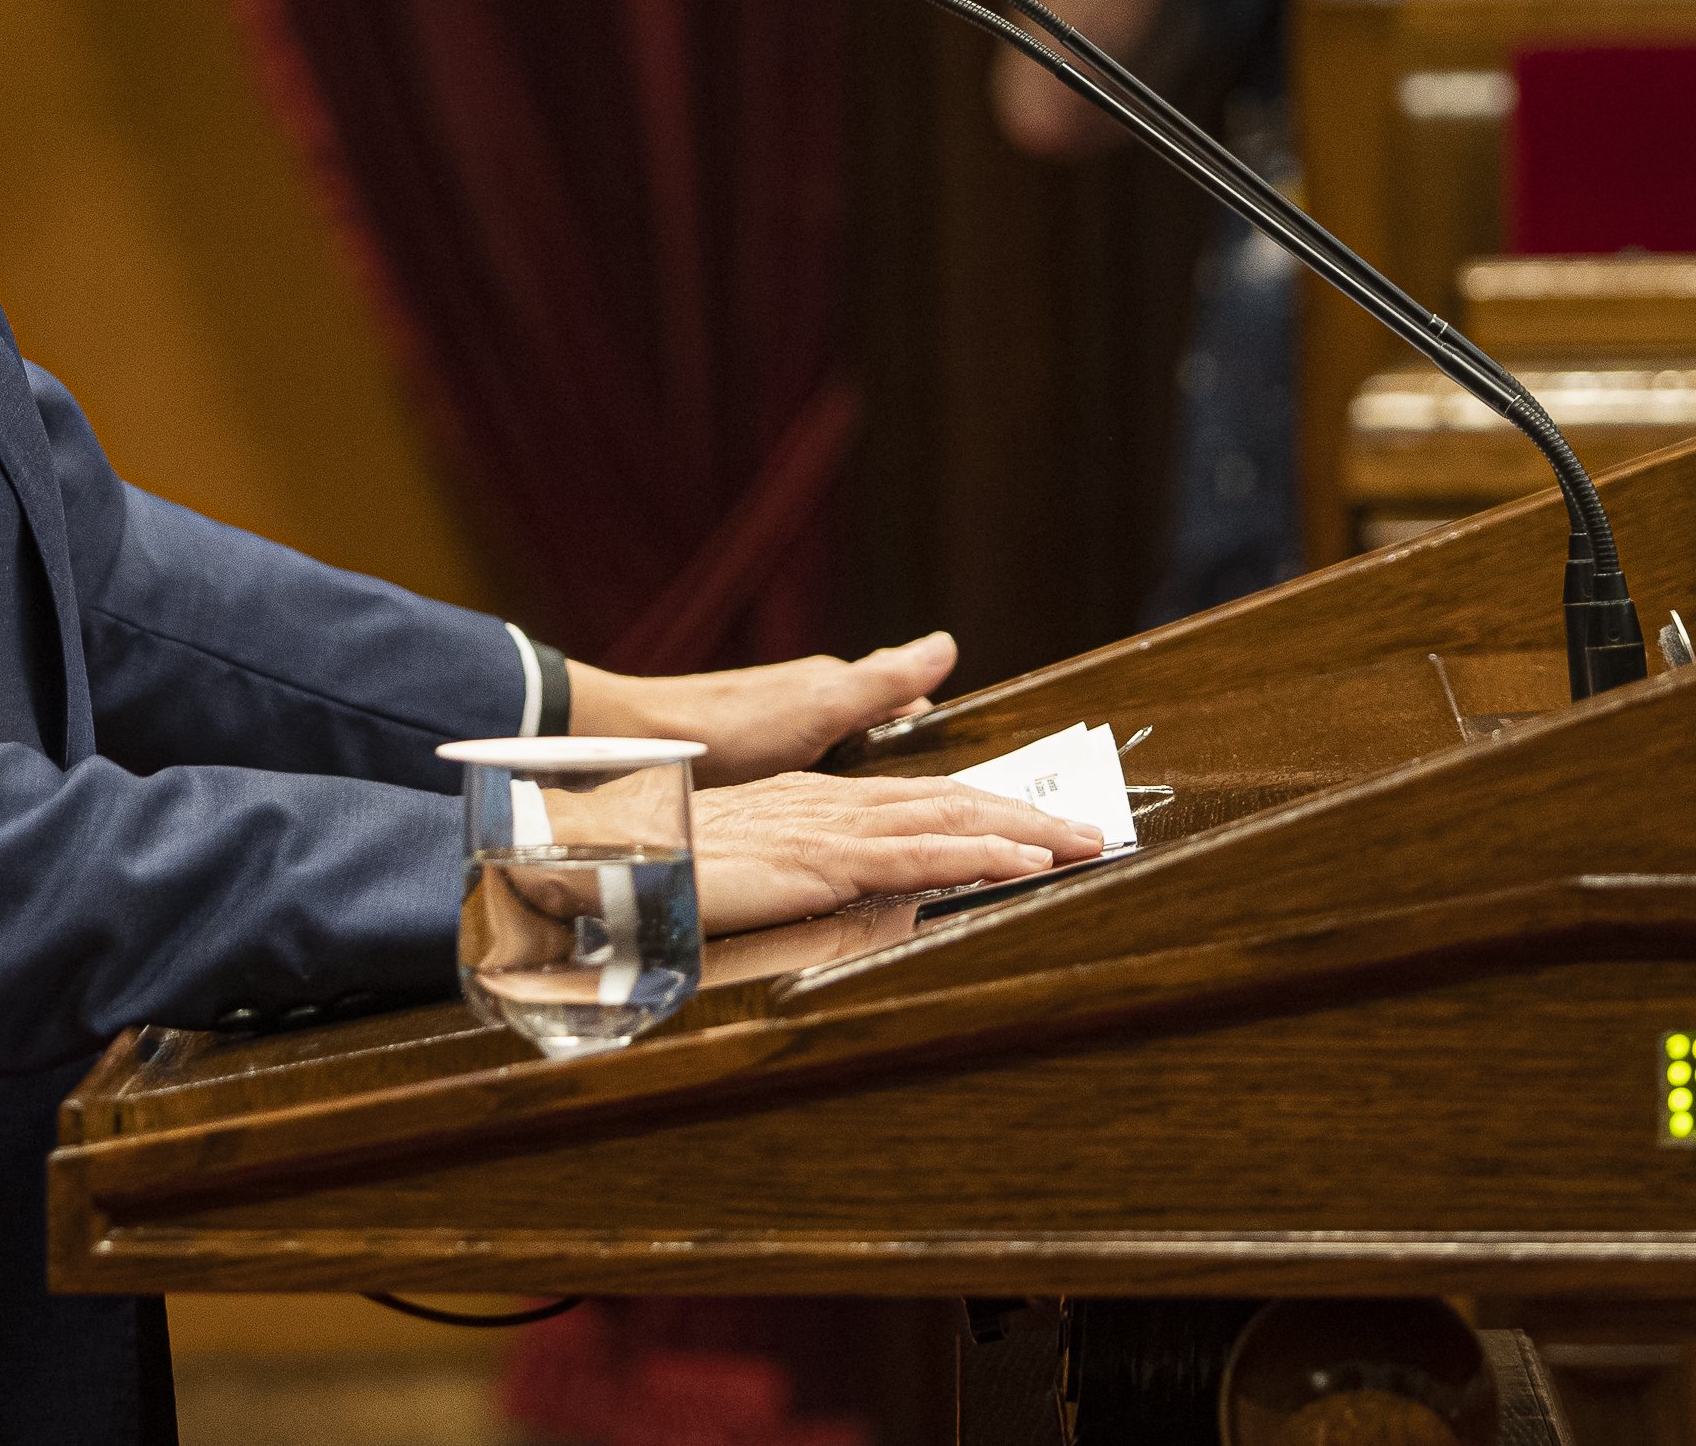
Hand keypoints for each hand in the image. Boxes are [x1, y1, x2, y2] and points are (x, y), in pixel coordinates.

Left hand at [566, 633, 957, 785]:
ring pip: (845, 755)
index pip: (906, 706)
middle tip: (941, 809)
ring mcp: (782, 732)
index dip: (936, 739)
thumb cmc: (731, 727)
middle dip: (908, 763)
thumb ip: (883, 682)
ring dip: (869, 782)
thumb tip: (947, 644)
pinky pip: (811, 776)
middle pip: (878, 731)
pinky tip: (828, 824)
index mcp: (833, 686)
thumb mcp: (820, 707)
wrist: (642, 743)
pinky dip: (831, 795)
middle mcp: (811, 703)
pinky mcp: (755, 763)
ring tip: (895, 822)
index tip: (967, 779)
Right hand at [688, 771, 1101, 934]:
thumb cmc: (662, 870)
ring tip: (1082, 841)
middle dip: (1023, 813)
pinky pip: (915, 856)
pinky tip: (1024, 863)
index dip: (980, 810)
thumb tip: (836, 893)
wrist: (607, 859)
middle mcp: (827, 803)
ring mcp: (825, 828)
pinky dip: (977, 856)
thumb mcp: (741, 869)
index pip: (915, 801)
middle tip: (1088, 828)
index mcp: (810, 804)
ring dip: (1022, 830)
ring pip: (946, 820)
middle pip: (946, 801)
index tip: (1034, 824)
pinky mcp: (819, 861)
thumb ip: (791, 872)